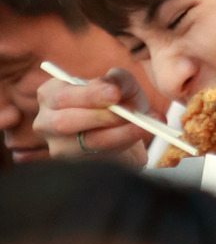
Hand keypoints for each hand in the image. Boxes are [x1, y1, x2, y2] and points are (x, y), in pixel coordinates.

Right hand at [34, 68, 149, 167]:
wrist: (126, 126)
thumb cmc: (117, 98)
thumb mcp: (119, 82)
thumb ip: (115, 80)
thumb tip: (110, 87)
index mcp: (50, 94)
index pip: (63, 96)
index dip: (89, 95)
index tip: (115, 94)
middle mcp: (46, 122)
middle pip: (65, 122)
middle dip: (100, 116)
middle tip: (129, 112)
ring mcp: (58, 146)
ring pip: (84, 142)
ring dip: (116, 133)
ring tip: (141, 124)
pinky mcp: (76, 163)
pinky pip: (101, 155)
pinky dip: (123, 143)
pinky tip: (139, 133)